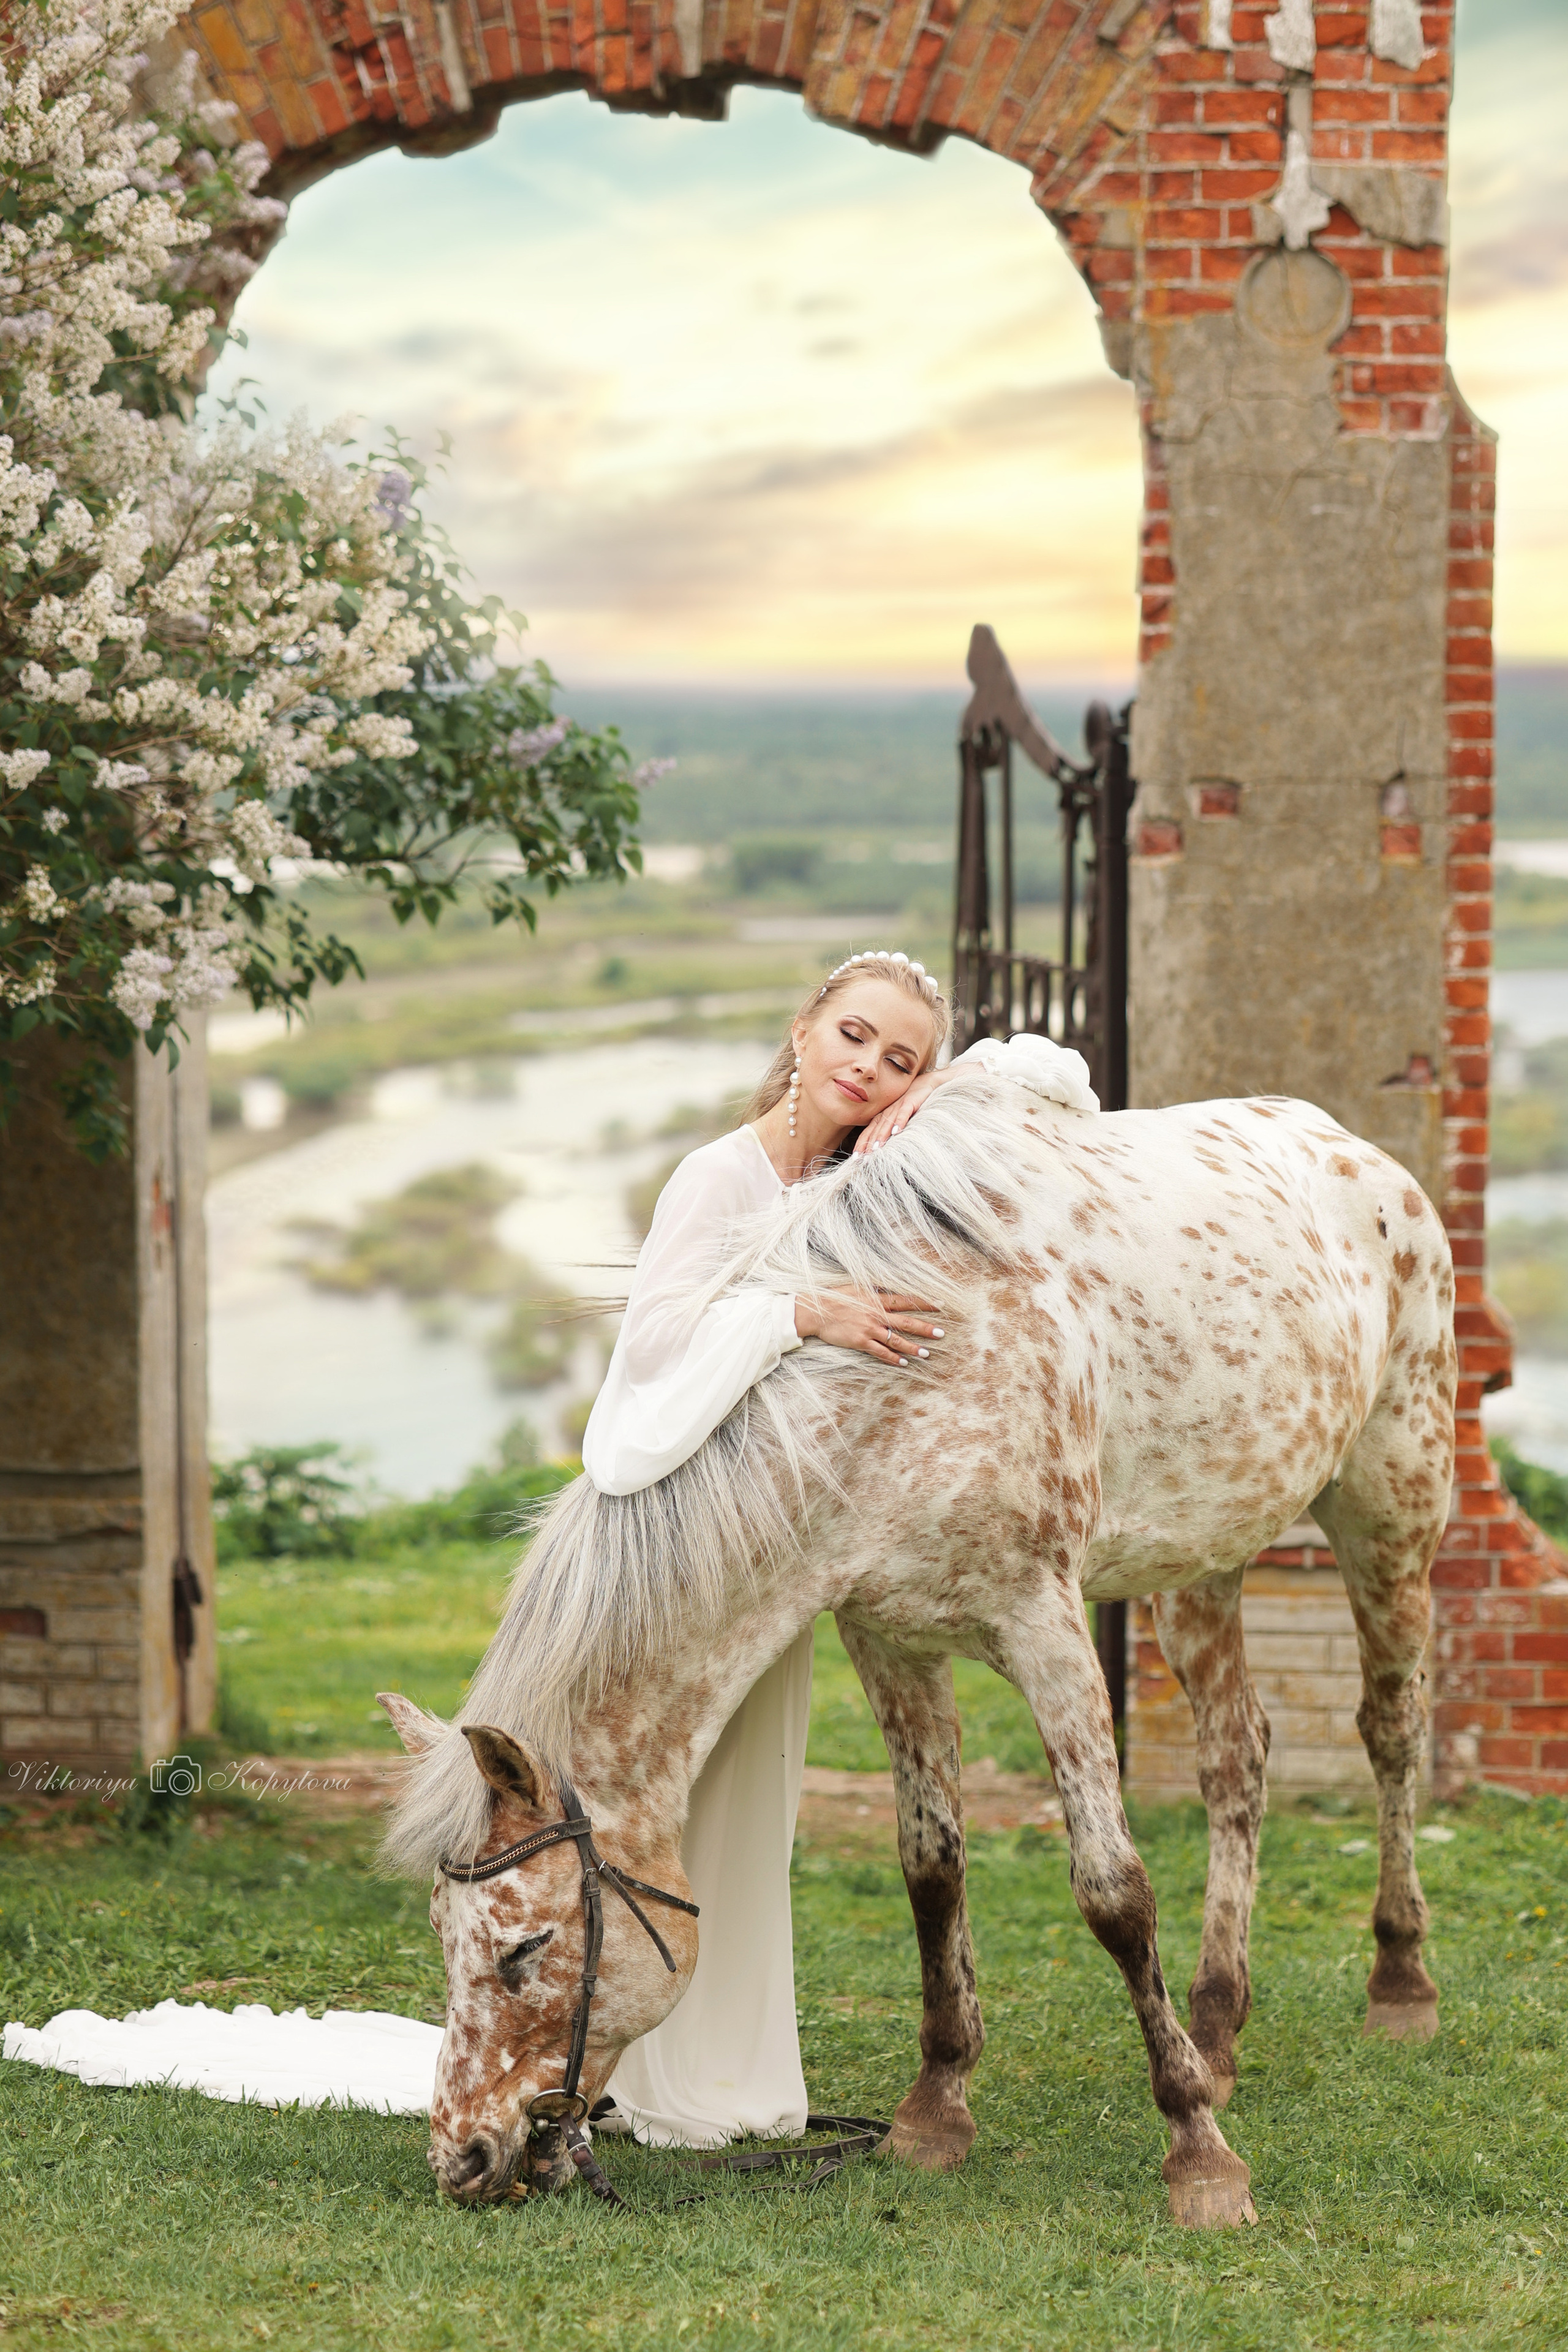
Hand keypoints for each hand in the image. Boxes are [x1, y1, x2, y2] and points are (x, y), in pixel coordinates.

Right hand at [794, 1288, 944, 1365]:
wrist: (815, 1311)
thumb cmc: (834, 1297)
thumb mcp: (856, 1286)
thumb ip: (875, 1288)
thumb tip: (889, 1286)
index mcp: (876, 1298)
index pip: (906, 1300)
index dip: (924, 1302)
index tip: (941, 1305)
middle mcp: (876, 1314)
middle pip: (906, 1321)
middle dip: (925, 1328)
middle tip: (941, 1334)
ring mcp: (869, 1329)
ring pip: (896, 1340)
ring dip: (913, 1347)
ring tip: (927, 1353)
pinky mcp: (860, 1342)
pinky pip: (881, 1352)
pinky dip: (893, 1358)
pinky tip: (903, 1363)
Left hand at [852, 1067, 953, 1154]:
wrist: (923, 1084)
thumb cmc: (910, 1104)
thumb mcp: (897, 1117)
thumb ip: (890, 1129)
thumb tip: (882, 1147)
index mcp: (882, 1116)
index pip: (869, 1131)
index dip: (862, 1143)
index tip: (855, 1157)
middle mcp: (887, 1112)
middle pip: (875, 1129)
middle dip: (868, 1144)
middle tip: (863, 1157)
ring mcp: (897, 1107)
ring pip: (887, 1123)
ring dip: (882, 1135)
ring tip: (876, 1148)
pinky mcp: (909, 1103)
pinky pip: (903, 1113)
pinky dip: (899, 1122)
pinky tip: (896, 1131)